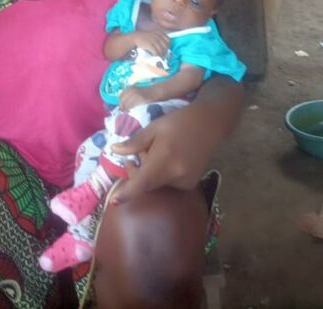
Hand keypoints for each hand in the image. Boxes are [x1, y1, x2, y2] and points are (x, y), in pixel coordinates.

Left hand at [110, 78, 243, 203]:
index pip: (141, 183)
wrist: (209, 124)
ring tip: (153, 152)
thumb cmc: (179, 121)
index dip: (126, 193)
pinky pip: (168, 183)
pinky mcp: (190, 183)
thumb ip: (135, 142)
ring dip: (149, 172)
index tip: (112, 201)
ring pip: (157, 183)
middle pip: (147, 184)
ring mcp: (185, 182)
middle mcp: (175, 176)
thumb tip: (114, 151)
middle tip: (133, 159)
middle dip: (136, 175)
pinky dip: (161, 174)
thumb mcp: (154, 127)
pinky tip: (166, 158)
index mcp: (164, 160)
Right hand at [133, 28, 169, 56]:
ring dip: (161, 55)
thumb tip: (166, 48)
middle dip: (165, 51)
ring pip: (161, 50)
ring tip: (159, 57)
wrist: (135, 37)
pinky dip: (156, 55)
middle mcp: (158, 35)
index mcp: (159, 32)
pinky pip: (156, 52)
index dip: (168, 46)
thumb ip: (159, 39)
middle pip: (166, 46)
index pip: (168, 40)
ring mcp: (154, 40)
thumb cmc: (144, 37)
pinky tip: (154, 56)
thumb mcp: (153, 34)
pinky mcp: (150, 45)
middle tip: (163, 55)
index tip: (166, 49)